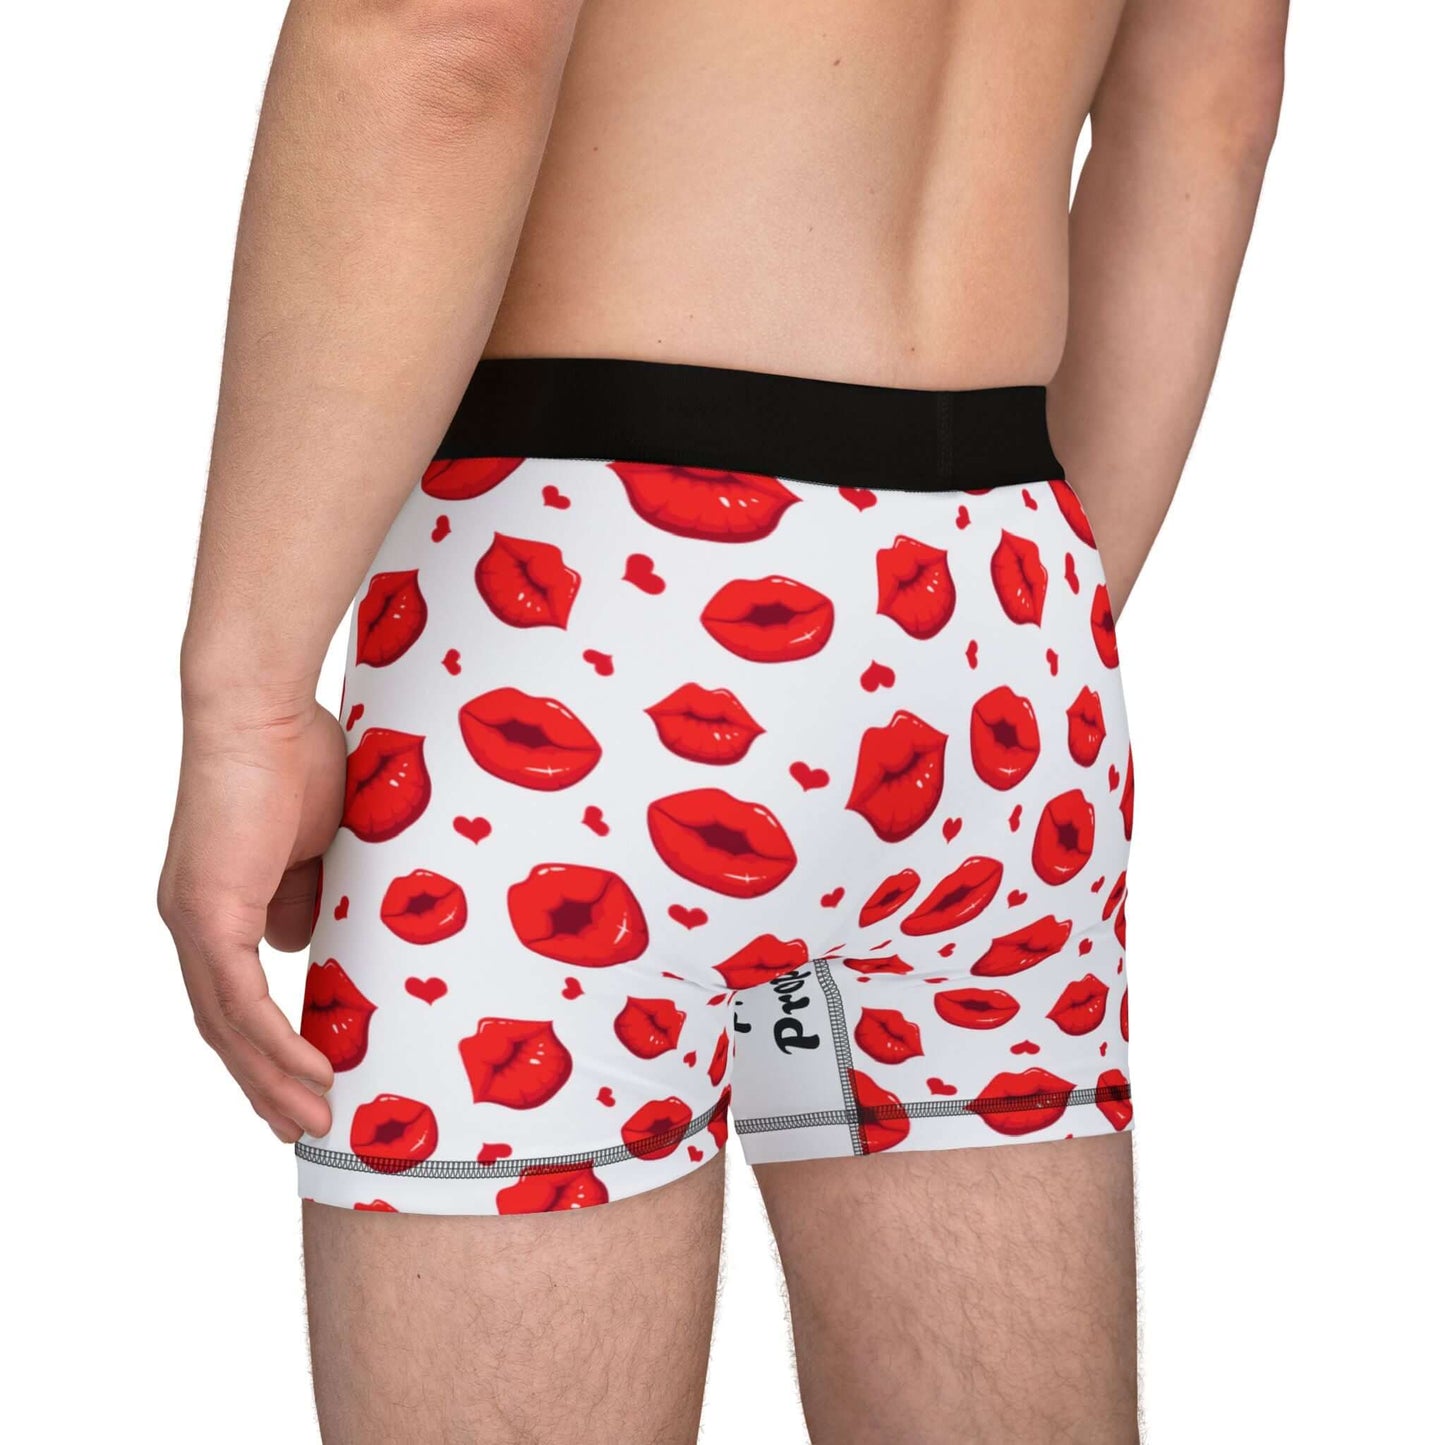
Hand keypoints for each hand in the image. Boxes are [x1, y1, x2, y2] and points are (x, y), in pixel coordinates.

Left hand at [158, 692, 346, 1141]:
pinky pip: (241, 1000)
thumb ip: (305, 896)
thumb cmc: (295, 758)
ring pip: (227, 1026)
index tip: (302, 1081)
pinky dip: (273, 1044)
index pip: (233, 996)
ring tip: (312, 1119)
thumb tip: (303, 945)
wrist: (259, 711)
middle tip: (301, 1125)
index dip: (263, 1047)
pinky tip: (305, 1074)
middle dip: (263, 1083)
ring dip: (271, 1079)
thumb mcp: (318, 844)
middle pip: (223, 1027)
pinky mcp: (209, 913)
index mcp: (215, 905)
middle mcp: (193, 922)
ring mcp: (195, 921)